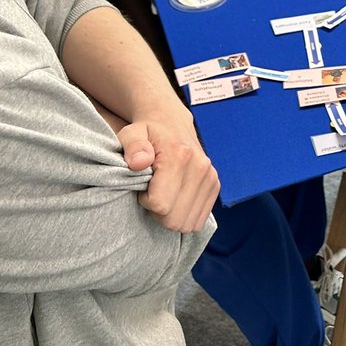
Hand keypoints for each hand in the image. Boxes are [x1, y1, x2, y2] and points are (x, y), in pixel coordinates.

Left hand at [118, 104, 219, 232]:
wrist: (170, 122)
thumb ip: (133, 147)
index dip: (146, 201)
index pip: (161, 205)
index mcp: (179, 155)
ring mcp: (210, 177)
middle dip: (158, 213)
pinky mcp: (215, 185)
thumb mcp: (131, 134)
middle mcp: (200, 167)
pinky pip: (198, 220)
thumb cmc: (146, 132)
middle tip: (152, 193)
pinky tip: (175, 198)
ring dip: (171, 216)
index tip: (143, 187)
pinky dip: (184, 215)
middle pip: (176, 219)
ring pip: (188, 223)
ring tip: (164, 194)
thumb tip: (139, 162)